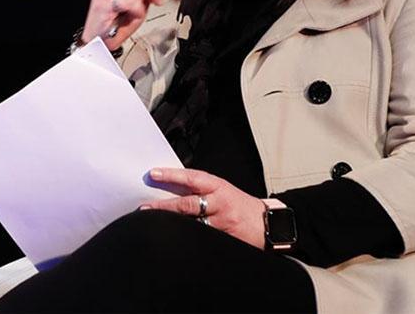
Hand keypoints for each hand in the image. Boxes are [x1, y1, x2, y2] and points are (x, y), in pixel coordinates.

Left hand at [139, 167, 265, 248]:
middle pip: (188, 204)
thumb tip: (170, 186)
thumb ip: (200, 188)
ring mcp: (222, 223)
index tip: (153, 174)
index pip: (191, 178)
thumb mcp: (223, 190)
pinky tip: (174, 239)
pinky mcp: (225, 239)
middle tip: (144, 207)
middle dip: (164, 206)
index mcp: (218, 186)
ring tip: (153, 224)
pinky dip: (187, 237)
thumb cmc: (241, 205)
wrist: (270, 224)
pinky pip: (202, 238)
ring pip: (192, 224)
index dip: (171, 176)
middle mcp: (220, 203)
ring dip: (173, 224)